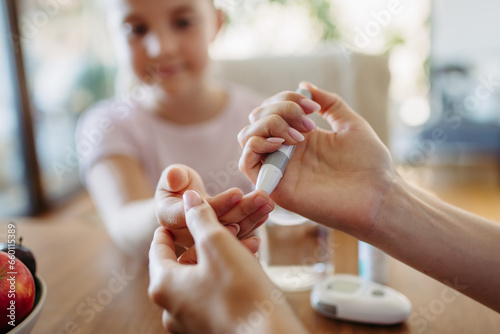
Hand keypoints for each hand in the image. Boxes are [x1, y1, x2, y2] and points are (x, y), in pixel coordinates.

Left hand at [149, 191, 305, 333]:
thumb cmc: (240, 290)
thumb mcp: (218, 243)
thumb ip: (200, 217)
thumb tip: (188, 198)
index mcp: (164, 285)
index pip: (158, 248)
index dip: (169, 229)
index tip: (177, 219)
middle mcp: (170, 308)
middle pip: (182, 264)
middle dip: (204, 242)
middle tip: (222, 227)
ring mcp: (189, 323)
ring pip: (201, 279)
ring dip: (219, 258)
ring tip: (243, 243)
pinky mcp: (209, 330)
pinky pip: (212, 296)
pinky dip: (225, 278)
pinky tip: (248, 266)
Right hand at [155, 164, 273, 262]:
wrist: (182, 201)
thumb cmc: (177, 185)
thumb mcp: (172, 177)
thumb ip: (173, 176)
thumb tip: (174, 177)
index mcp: (170, 219)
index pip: (196, 214)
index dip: (218, 204)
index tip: (238, 192)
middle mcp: (186, 235)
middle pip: (217, 224)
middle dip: (242, 209)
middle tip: (262, 196)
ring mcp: (203, 243)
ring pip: (230, 232)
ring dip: (252, 217)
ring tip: (268, 203)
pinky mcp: (218, 246)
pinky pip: (237, 237)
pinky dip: (253, 226)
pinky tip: (265, 216)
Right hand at [238, 83, 395, 237]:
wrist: (378, 196)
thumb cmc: (370, 164)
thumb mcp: (350, 123)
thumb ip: (328, 102)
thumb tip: (304, 85)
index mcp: (301, 137)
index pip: (273, 109)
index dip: (287, 99)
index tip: (313, 108)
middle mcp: (286, 152)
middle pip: (257, 119)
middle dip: (278, 108)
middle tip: (307, 122)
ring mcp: (279, 169)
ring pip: (247, 137)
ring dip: (267, 124)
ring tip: (297, 134)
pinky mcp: (276, 187)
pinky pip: (246, 163)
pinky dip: (256, 144)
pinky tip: (282, 143)